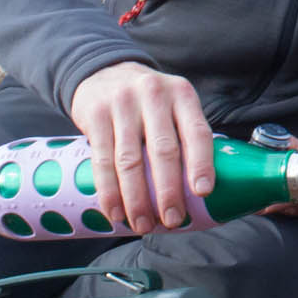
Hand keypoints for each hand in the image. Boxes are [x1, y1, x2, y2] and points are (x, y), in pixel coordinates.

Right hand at [68, 62, 213, 232]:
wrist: (104, 73)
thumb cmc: (149, 101)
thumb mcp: (174, 104)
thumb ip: (185, 135)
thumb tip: (201, 189)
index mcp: (182, 95)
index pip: (197, 132)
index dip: (202, 164)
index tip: (203, 192)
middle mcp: (155, 96)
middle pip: (164, 150)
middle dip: (168, 191)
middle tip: (172, 220)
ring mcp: (123, 105)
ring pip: (130, 160)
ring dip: (137, 199)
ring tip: (143, 224)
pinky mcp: (95, 116)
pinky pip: (101, 161)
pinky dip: (109, 191)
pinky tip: (116, 211)